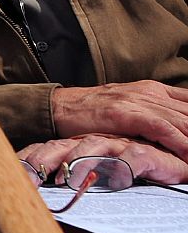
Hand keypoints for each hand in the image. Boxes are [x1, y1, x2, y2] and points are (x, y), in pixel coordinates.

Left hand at [19, 134, 187, 186]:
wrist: (172, 160)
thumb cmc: (129, 170)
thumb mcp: (96, 175)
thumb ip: (73, 180)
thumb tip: (38, 198)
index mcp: (77, 147)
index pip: (45, 149)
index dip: (27, 160)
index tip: (8, 175)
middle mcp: (93, 143)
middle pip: (61, 146)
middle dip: (41, 161)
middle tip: (28, 180)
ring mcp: (118, 145)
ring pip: (93, 147)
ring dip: (79, 161)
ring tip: (69, 180)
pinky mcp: (146, 153)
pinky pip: (133, 157)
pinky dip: (124, 167)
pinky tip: (116, 180)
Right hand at [51, 81, 187, 156]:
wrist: (59, 107)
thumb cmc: (93, 112)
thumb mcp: (129, 108)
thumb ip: (154, 115)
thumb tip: (177, 131)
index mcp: (154, 90)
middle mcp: (150, 92)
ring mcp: (139, 101)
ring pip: (184, 121)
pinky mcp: (126, 113)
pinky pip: (162, 129)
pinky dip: (180, 142)